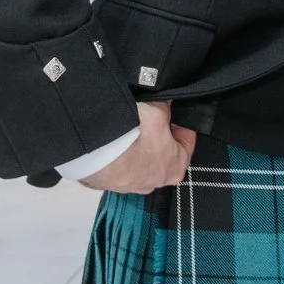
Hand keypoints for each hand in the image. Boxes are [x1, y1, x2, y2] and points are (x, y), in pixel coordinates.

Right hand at [80, 101, 196, 193]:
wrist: (96, 152)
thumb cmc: (131, 138)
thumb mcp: (157, 109)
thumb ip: (165, 105)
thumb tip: (166, 99)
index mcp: (175, 167)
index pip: (187, 141)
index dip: (181, 123)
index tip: (175, 113)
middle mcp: (155, 182)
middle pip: (163, 151)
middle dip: (157, 133)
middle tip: (150, 117)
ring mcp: (131, 184)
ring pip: (140, 158)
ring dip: (136, 144)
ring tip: (130, 126)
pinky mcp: (110, 182)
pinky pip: (119, 163)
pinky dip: (118, 152)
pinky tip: (115, 138)